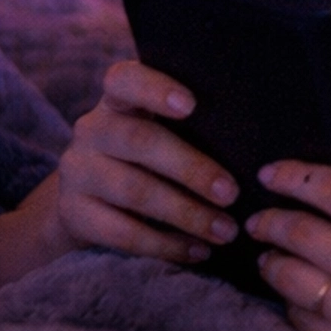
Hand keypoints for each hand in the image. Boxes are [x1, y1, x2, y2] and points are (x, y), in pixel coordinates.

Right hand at [54, 61, 239, 262]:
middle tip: (232, 193)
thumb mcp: (164, 133)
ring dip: (187, 214)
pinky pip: (123, 232)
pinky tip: (198, 251)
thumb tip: (257, 151)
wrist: (90, 200)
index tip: (191, 105)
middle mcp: (92, 129)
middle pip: (140, 141)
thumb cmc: (150, 157)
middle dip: (192, 169)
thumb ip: (196, 128)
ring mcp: (78, 171)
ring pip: (135, 191)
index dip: (155, 89)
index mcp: (118, 99)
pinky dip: (166, 244)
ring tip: (225, 231)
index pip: (125, 80)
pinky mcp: (73, 213)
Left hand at [248, 140, 330, 330]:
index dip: (298, 176)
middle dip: (270, 217)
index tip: (273, 172)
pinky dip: (287, 298)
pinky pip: (295, 315)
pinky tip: (293, 289)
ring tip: (269, 250)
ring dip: (270, 257)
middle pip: (302, 232)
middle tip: (259, 214)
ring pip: (288, 276)